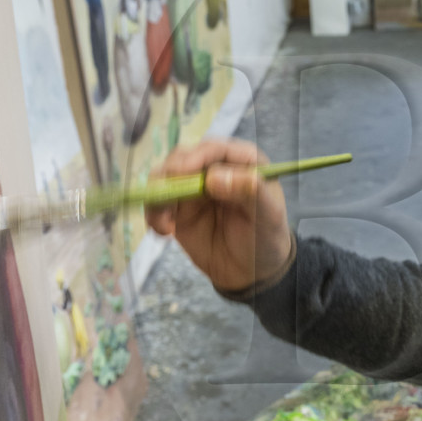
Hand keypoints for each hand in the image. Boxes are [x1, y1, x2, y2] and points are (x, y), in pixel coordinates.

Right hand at [146, 139, 293, 293]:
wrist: (252, 271)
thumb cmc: (267, 237)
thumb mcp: (268, 213)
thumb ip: (249, 190)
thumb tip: (213, 178)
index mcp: (241, 161)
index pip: (214, 149)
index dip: (196, 157)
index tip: (184, 172)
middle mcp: (214, 168)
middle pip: (181, 158)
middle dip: (169, 175)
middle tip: (167, 197)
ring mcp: (193, 188)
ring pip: (162, 178)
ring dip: (156, 196)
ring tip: (165, 223)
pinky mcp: (177, 209)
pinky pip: (156, 203)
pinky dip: (153, 214)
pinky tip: (164, 232)